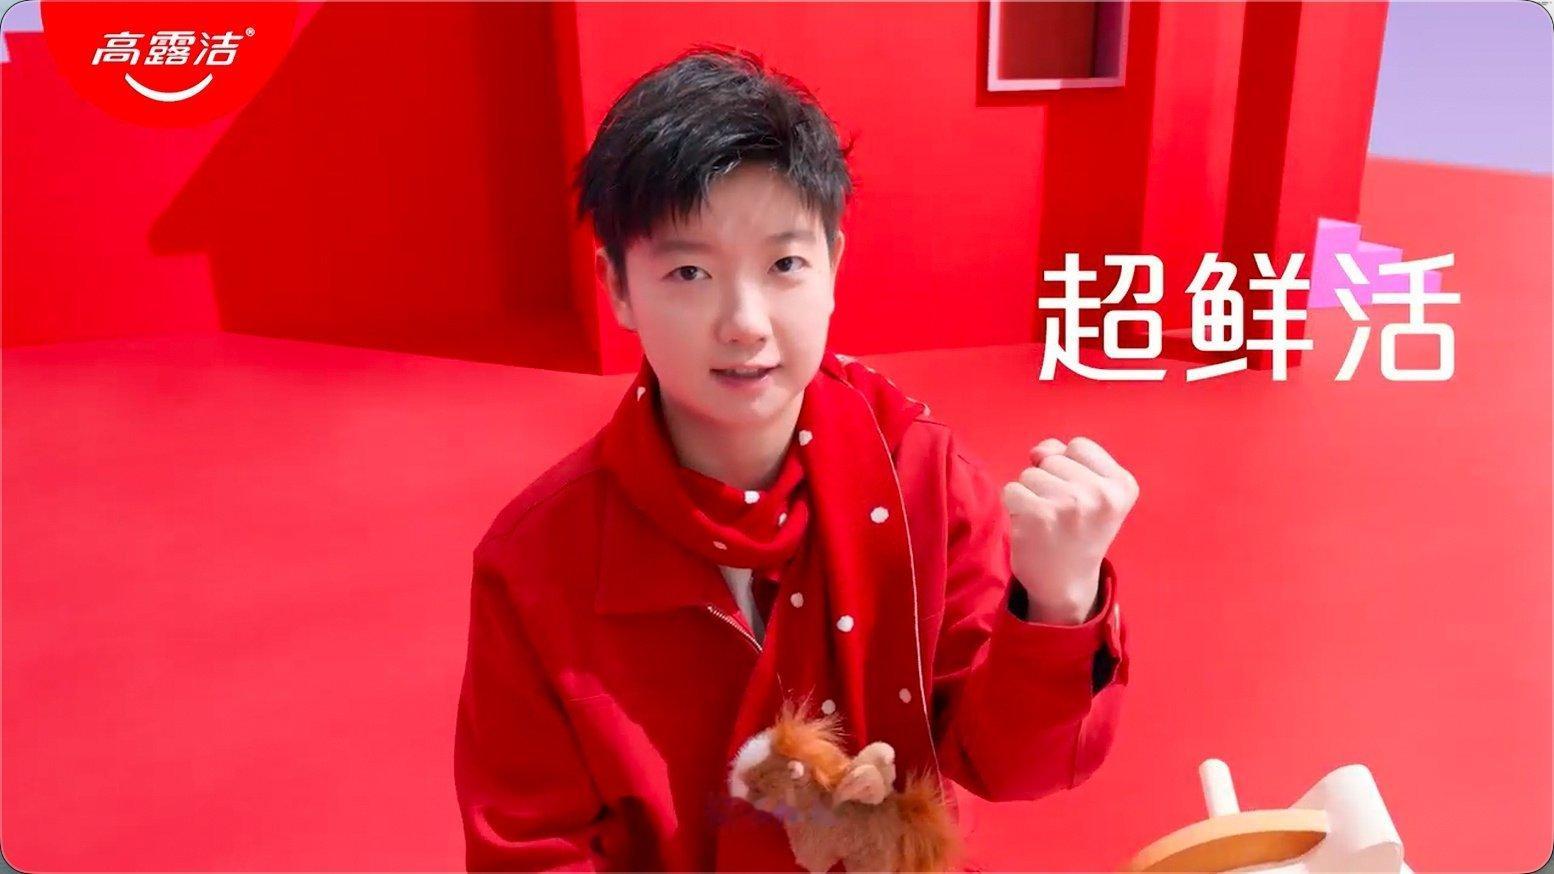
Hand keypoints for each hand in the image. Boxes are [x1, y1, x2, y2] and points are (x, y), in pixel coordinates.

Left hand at [999, 436, 1137, 624]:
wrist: (1065, 583)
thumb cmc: (1077, 531)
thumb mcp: (1091, 492)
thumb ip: (1066, 457)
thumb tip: (1038, 451)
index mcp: (1122, 485)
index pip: (1078, 446)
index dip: (1068, 468)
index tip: (1079, 499)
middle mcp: (1101, 493)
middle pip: (1052, 458)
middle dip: (1049, 482)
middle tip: (1062, 516)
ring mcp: (1070, 504)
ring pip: (1029, 473)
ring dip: (1031, 495)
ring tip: (1048, 522)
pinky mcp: (1039, 515)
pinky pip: (1012, 490)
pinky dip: (1015, 507)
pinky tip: (1032, 528)